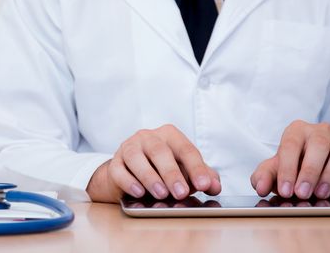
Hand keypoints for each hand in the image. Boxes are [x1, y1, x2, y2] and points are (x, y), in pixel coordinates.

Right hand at [86, 124, 220, 202]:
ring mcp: (128, 148)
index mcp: (169, 135)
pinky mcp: (114, 163)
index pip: (186, 149)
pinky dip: (129, 182)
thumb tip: (214, 185)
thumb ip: (202, 176)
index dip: (196, 168)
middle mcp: (148, 137)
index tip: (204, 185)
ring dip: (150, 177)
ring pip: (136, 158)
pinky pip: (119, 170)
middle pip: (160, 152)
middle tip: (182, 193)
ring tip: (161, 194)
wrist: (129, 175)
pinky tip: (139, 192)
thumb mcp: (184, 171)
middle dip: (172, 174)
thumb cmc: (161, 170)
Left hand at [250, 120, 329, 198]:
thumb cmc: (296, 170)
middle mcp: (319, 131)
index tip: (285, 190)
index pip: (290, 145)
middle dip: (309, 171)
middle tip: (303, 193)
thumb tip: (259, 186)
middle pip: (317, 145)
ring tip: (322, 192)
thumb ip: (264, 177)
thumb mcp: (277, 173)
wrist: (321, 174)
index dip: (287, 168)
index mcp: (296, 132)